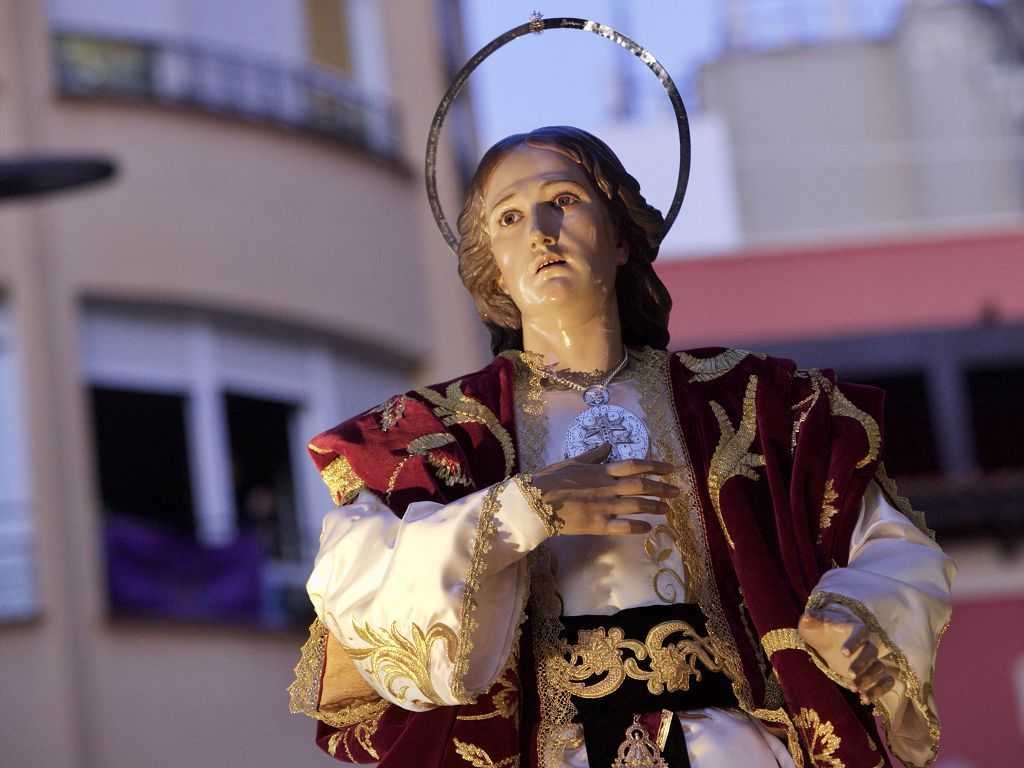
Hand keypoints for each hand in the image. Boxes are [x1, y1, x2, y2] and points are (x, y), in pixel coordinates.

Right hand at [529, 443, 678, 534]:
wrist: (534, 501)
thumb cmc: (550, 479)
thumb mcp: (573, 461)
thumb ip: (593, 454)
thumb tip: (608, 445)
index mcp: (602, 470)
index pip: (635, 465)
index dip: (655, 465)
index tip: (670, 468)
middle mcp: (608, 487)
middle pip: (642, 485)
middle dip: (662, 487)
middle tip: (676, 491)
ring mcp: (605, 506)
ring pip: (638, 505)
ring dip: (655, 506)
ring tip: (667, 509)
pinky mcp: (599, 524)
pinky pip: (625, 526)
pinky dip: (639, 527)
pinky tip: (649, 528)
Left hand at [798, 607, 894, 704]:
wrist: (828, 641)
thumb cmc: (821, 630)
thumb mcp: (813, 624)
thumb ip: (811, 621)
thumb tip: (807, 618)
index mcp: (854, 629)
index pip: (861, 632)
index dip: (855, 642)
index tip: (843, 652)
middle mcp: (866, 644)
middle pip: (872, 652)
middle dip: (862, 664)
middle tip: (850, 674)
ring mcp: (870, 660)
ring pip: (879, 668)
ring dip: (869, 680)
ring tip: (853, 688)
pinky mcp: (871, 674)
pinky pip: (884, 682)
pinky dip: (879, 691)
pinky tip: (865, 699)